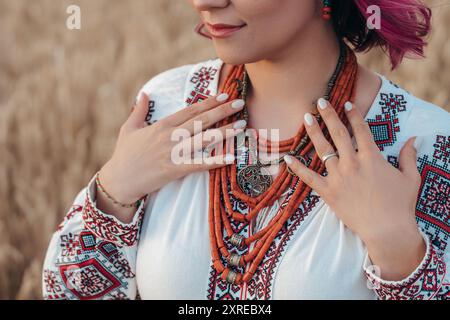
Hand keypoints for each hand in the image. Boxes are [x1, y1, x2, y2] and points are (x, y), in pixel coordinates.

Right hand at [98, 92, 246, 217]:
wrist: (118, 180)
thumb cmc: (124, 155)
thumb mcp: (128, 128)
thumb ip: (138, 110)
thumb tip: (144, 93)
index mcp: (161, 125)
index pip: (189, 110)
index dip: (207, 102)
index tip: (223, 95)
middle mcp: (170, 136)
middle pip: (200, 121)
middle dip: (222, 111)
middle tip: (239, 103)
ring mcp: (173, 153)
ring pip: (203, 139)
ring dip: (224, 132)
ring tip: (242, 125)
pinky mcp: (175, 170)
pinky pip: (199, 164)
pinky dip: (216, 161)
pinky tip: (231, 158)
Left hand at [285, 99, 425, 279]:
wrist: (387, 230)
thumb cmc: (400, 205)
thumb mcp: (411, 178)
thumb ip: (410, 157)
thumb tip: (414, 139)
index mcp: (372, 157)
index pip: (361, 130)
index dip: (354, 115)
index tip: (347, 103)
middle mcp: (352, 163)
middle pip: (338, 134)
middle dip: (329, 115)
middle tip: (319, 101)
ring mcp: (338, 177)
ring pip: (323, 150)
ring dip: (314, 132)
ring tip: (306, 118)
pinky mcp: (328, 192)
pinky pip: (309, 178)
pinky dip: (297, 168)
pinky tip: (287, 157)